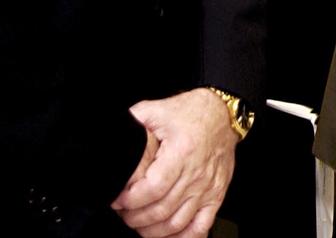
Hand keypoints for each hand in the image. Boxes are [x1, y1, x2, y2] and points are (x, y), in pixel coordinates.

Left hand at [112, 88, 239, 237]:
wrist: (222, 114)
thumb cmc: (191, 112)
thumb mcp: (156, 110)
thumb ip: (133, 122)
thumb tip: (113, 139)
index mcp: (181, 152)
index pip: (153, 188)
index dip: (131, 199)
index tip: (118, 199)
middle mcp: (196, 173)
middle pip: (161, 210)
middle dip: (135, 217)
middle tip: (123, 213)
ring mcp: (206, 188)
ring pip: (176, 223)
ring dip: (152, 230)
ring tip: (138, 223)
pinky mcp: (215, 196)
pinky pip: (199, 227)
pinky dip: (182, 237)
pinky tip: (167, 235)